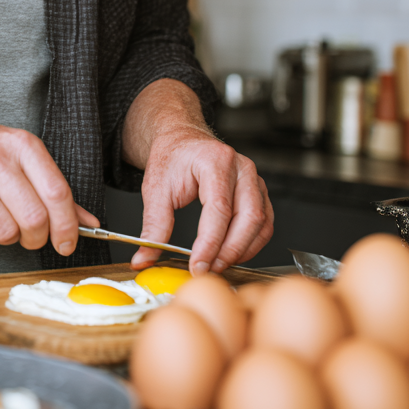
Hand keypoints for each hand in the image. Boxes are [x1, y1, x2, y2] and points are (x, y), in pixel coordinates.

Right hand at [0, 114, 98, 254]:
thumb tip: (87, 220)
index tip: (68, 242)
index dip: (68, 226)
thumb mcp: (20, 155)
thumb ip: (53, 187)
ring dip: (9, 235)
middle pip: (35, 219)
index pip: (57, 193)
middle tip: (33, 235)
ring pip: (8, 234)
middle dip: (38, 237)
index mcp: (22, 145)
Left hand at [121, 79, 273, 274]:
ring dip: (242, 251)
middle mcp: (241, 168)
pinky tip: (231, 254)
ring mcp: (254, 179)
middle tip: (207, 268)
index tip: (197, 265)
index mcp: (214, 161)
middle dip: (229, 251)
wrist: (182, 140)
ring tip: (216, 264)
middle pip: (248, 218)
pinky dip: (251, 244)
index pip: (219, 209)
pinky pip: (265, 224)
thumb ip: (153, 226)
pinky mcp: (259, 192)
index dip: (210, 243)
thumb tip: (143, 259)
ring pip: (261, 223)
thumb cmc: (172, 159)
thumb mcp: (155, 189)